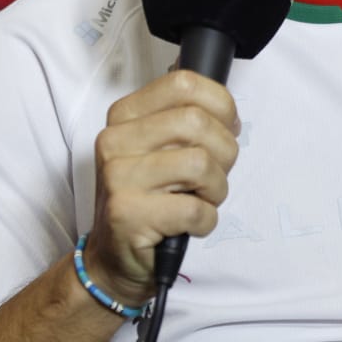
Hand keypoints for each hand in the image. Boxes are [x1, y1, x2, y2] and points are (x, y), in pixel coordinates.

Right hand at [80, 69, 240, 307]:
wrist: (114, 258)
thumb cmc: (149, 199)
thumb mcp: (161, 149)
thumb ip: (186, 121)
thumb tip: (226, 109)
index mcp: (125, 115)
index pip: (183, 83)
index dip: (220, 104)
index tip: (228, 127)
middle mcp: (115, 140)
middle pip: (197, 122)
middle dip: (224, 151)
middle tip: (215, 174)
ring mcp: (118, 177)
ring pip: (200, 163)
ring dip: (216, 189)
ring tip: (202, 200)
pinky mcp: (128, 214)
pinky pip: (196, 208)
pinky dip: (206, 220)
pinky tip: (190, 224)